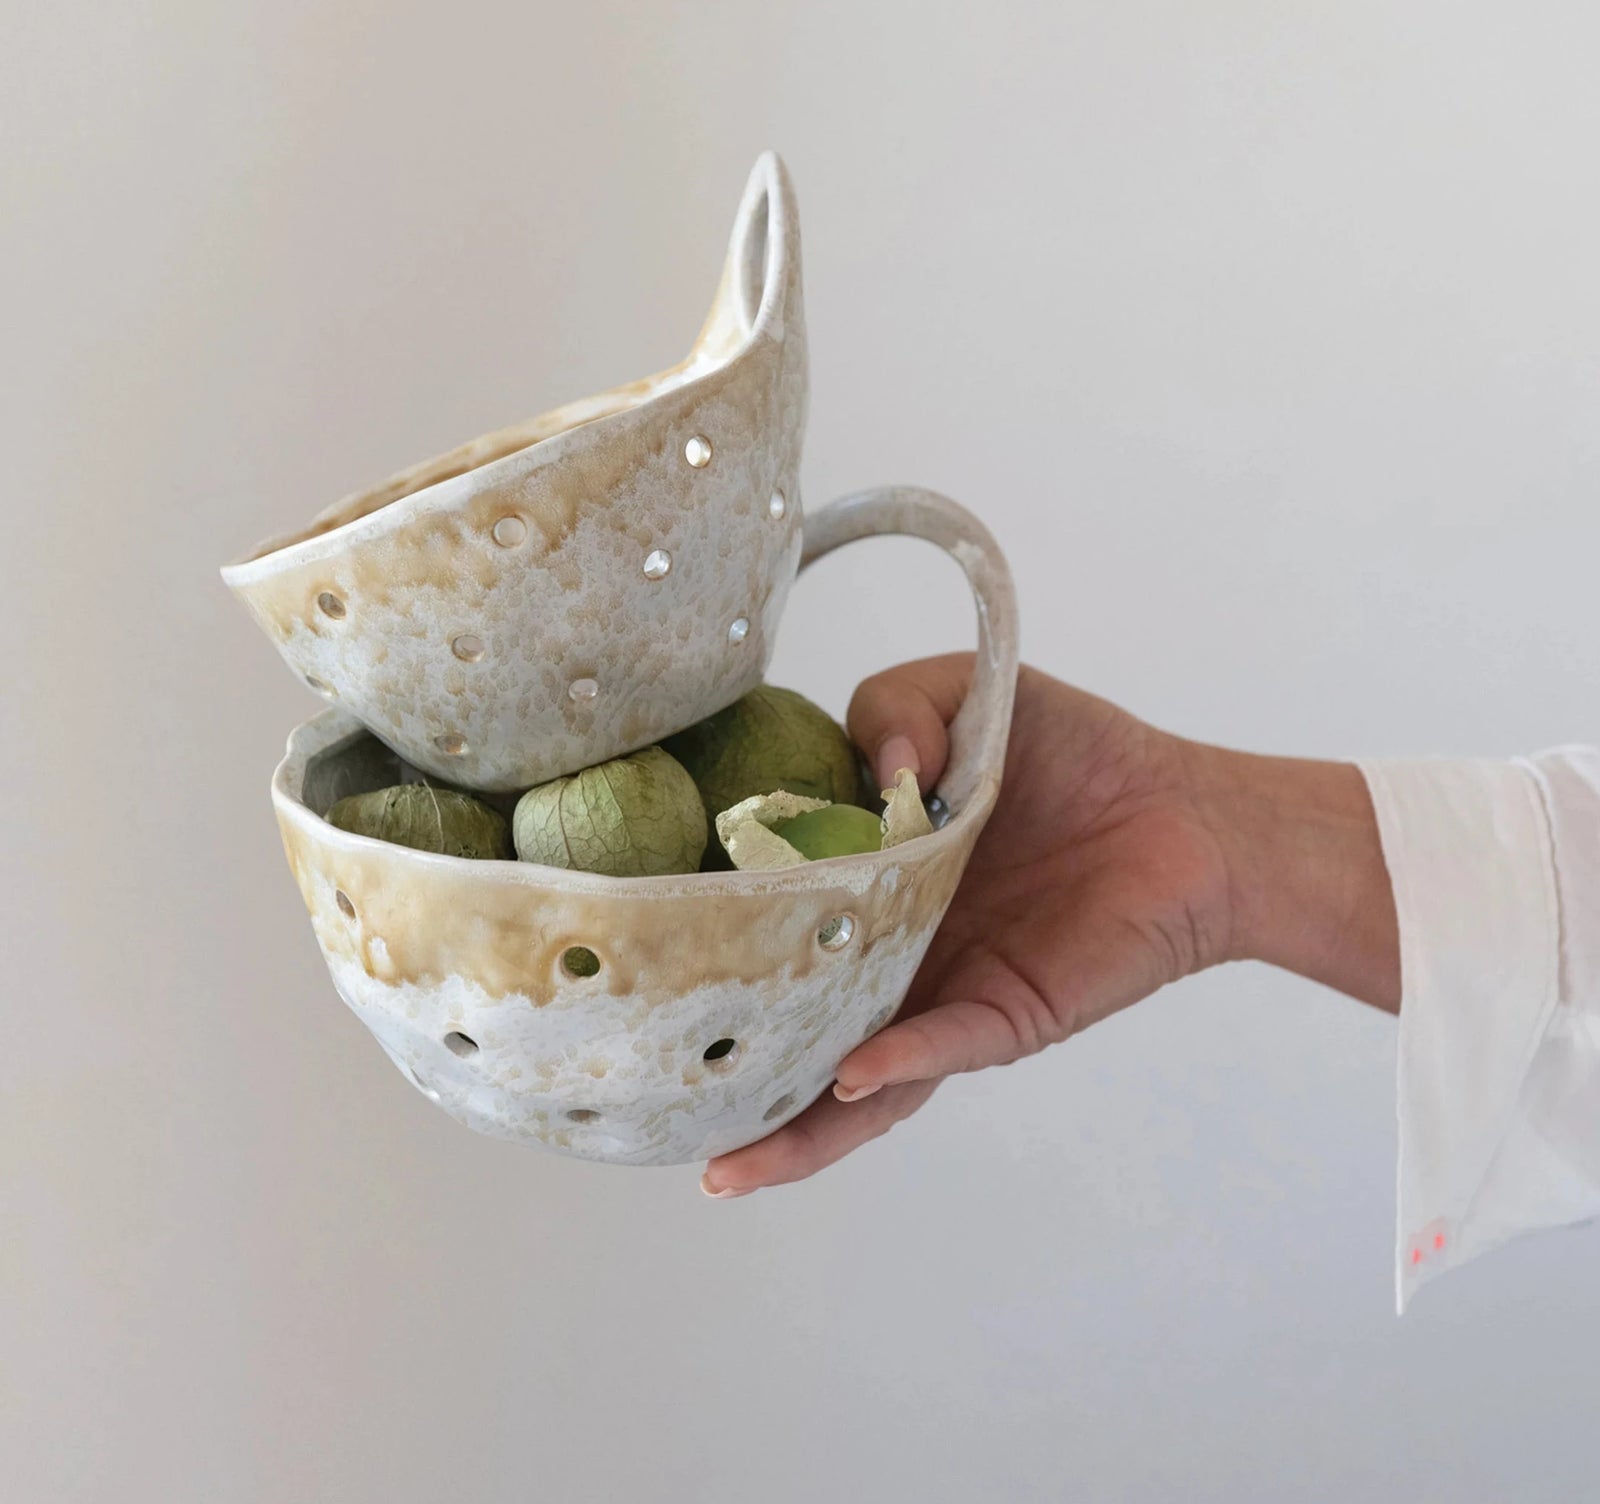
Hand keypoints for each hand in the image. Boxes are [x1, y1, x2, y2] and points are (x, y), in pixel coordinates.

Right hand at [701, 654, 1398, 1196]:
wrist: (1182, 811)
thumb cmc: (1068, 754)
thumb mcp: (960, 698)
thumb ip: (894, 713)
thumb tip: (875, 781)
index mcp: (863, 885)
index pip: (770, 925)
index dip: (710, 944)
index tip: (635, 959)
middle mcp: (891, 954)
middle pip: (798, 1027)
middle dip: (733, 1081)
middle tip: (656, 1111)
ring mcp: (944, 994)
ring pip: (860, 1080)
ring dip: (798, 1129)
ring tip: (730, 1166)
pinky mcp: (1009, 1014)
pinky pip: (947, 1045)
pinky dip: (900, 1061)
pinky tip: (848, 1077)